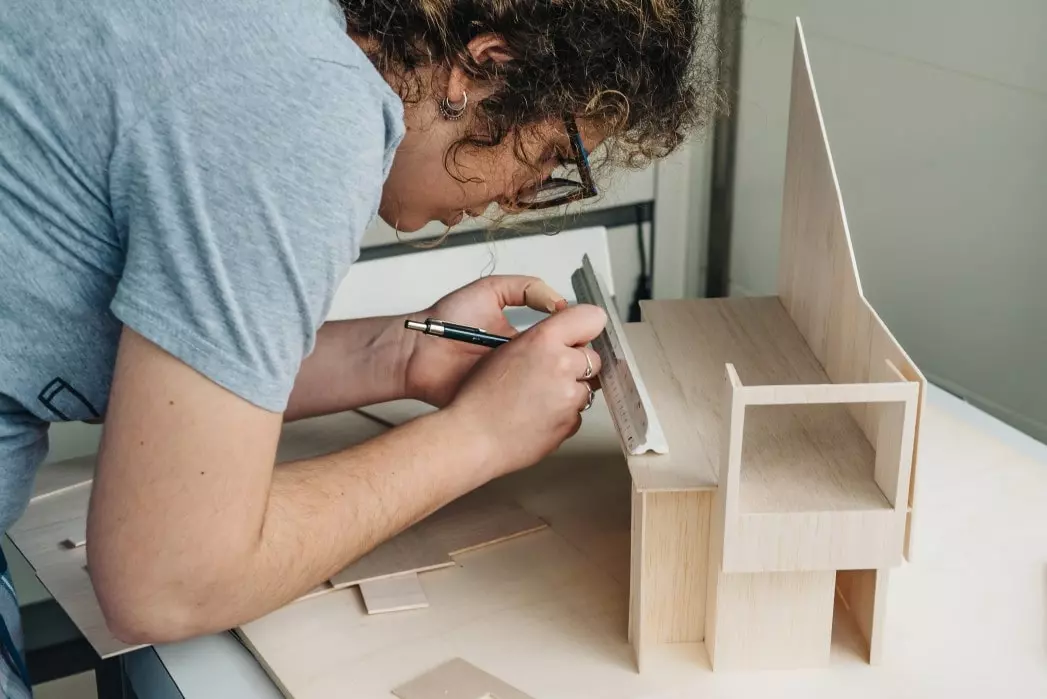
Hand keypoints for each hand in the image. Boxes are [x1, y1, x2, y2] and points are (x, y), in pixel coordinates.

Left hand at [403, 275, 568, 406]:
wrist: (415, 352)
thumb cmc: (445, 320)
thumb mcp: (489, 291)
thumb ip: (525, 288)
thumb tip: (560, 302)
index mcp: (524, 338)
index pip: (561, 340)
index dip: (576, 340)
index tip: (589, 339)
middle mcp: (522, 363)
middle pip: (561, 367)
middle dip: (573, 367)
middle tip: (582, 364)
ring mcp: (512, 385)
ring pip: (548, 390)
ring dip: (557, 386)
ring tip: (566, 380)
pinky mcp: (500, 404)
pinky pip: (524, 408)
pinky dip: (535, 405)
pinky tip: (542, 396)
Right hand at [445, 303, 606, 477]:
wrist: (472, 438)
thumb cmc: (478, 397)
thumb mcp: (505, 350)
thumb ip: (541, 339)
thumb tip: (562, 337)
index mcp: (543, 341)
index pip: (591, 318)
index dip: (586, 325)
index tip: (582, 332)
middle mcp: (561, 366)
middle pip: (592, 356)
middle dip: (577, 363)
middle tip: (550, 371)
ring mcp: (569, 397)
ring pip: (586, 387)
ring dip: (570, 390)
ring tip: (537, 397)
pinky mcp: (570, 423)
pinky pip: (576, 414)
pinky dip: (563, 414)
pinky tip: (537, 414)